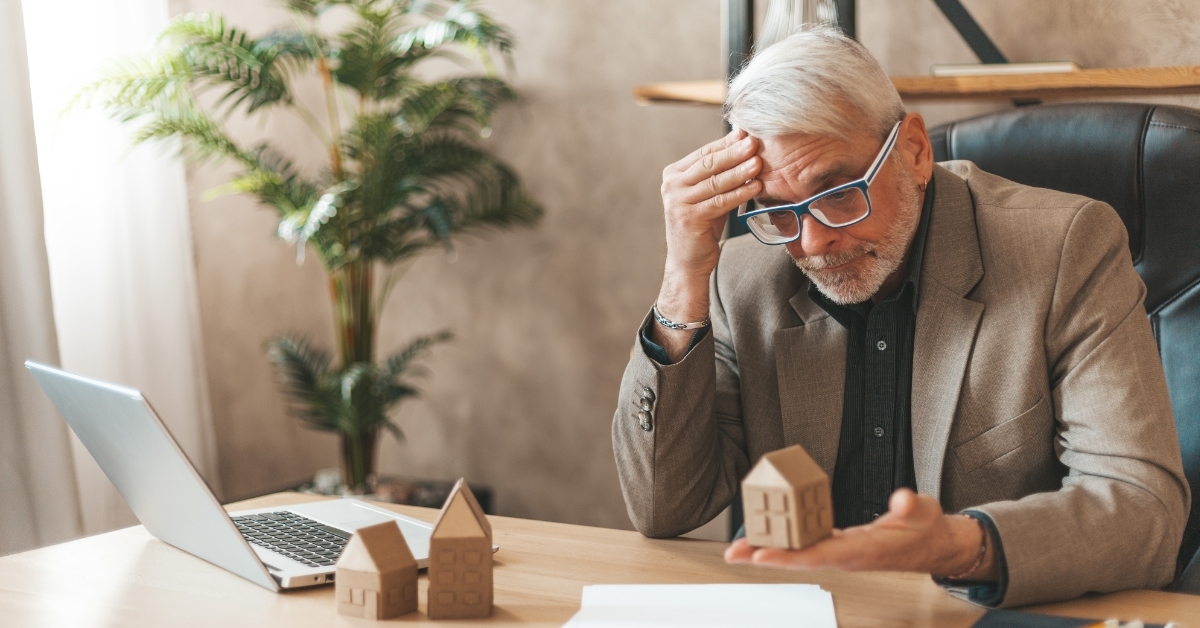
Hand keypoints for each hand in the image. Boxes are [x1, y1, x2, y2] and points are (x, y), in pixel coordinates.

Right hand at [652, 130, 761, 359]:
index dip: (727, 143)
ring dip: (739, 172)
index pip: (704, 153)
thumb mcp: (709, 194)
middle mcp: (671, 186)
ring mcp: (677, 202)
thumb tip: (742, 139)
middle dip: (734, 153)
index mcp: (674, 175)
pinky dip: (739, 193)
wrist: (688, 261)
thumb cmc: (702, 225)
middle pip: (709, 164)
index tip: (748, 134)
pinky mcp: (688, 218)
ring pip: (715, 182)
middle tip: (754, 143)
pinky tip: (754, 187)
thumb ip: (720, 172)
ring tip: (758, 163)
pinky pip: (719, 202)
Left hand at [724, 489, 996, 580]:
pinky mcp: (838, 544)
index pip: (819, 554)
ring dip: (768, 549)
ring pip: (798, 552)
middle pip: (799, 558)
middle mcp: (846, 555)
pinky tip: (766, 536)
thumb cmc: (926, 529)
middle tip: (734, 552)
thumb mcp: (924, 512)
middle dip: (766, 555)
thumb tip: (901, 497)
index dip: (789, 556)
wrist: (933, 544)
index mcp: (863, 550)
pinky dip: (784, 540)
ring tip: (738, 546)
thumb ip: (912, 505)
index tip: (761, 554)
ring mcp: (840, 551)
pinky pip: (805, 543)